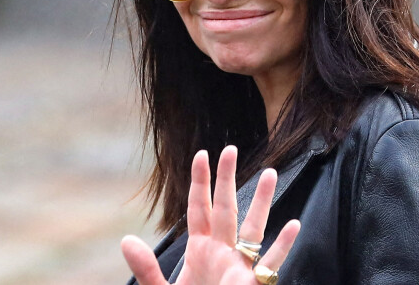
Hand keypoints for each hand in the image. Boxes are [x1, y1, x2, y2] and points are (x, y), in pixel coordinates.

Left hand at [122, 145, 300, 284]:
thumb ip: (145, 269)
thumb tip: (125, 240)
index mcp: (200, 250)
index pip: (199, 208)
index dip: (200, 181)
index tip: (202, 154)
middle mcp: (222, 252)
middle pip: (225, 208)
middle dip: (226, 179)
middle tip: (231, 149)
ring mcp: (238, 268)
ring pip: (252, 228)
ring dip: (261, 202)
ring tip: (269, 173)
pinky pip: (270, 264)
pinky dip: (282, 246)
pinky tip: (293, 224)